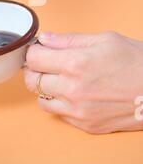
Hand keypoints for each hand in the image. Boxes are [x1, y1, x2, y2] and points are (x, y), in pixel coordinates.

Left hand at [24, 31, 142, 133]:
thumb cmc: (137, 61)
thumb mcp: (104, 39)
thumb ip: (69, 40)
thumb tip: (45, 39)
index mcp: (75, 63)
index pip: (33, 58)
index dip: (33, 50)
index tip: (39, 49)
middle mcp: (73, 89)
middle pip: (31, 80)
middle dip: (34, 69)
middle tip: (45, 63)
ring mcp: (78, 110)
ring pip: (41, 100)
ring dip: (45, 88)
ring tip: (60, 78)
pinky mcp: (86, 125)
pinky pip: (58, 114)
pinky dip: (60, 103)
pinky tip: (73, 93)